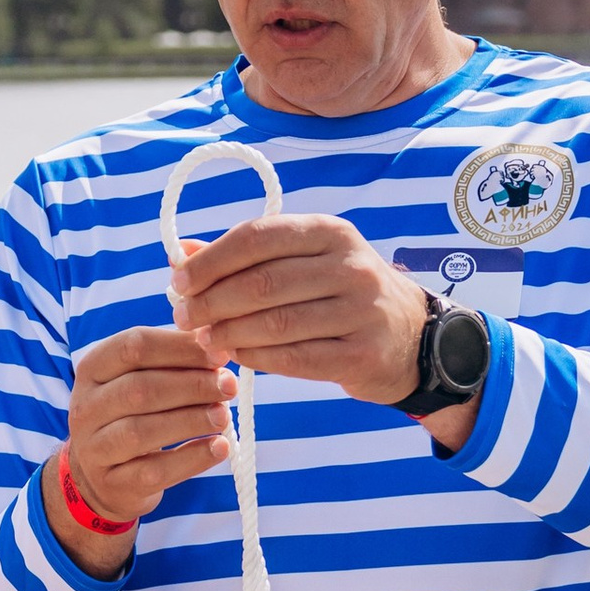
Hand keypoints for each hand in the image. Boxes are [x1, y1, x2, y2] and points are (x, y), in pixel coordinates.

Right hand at [49, 323, 234, 562]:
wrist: (99, 477)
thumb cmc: (131, 415)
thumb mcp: (138, 379)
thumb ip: (171, 361)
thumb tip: (218, 348)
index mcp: (93, 369)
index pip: (133, 346)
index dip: (180, 348)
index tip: (219, 355)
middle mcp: (86, 407)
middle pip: (140, 389)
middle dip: (191, 385)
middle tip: (229, 386)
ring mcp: (95, 449)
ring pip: (143, 431)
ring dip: (191, 420)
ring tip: (224, 415)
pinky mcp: (114, 484)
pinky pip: (155, 472)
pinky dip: (192, 459)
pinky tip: (220, 447)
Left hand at [173, 214, 430, 410]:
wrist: (412, 336)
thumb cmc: (339, 294)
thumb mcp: (304, 261)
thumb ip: (245, 256)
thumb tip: (180, 254)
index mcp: (329, 232)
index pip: (257, 237)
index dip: (210, 261)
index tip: (178, 282)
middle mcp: (350, 266)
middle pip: (262, 283)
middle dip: (212, 302)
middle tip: (184, 318)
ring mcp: (361, 311)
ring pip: (276, 323)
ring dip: (229, 334)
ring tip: (205, 340)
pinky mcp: (362, 354)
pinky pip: (295, 358)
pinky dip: (257, 358)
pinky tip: (237, 357)